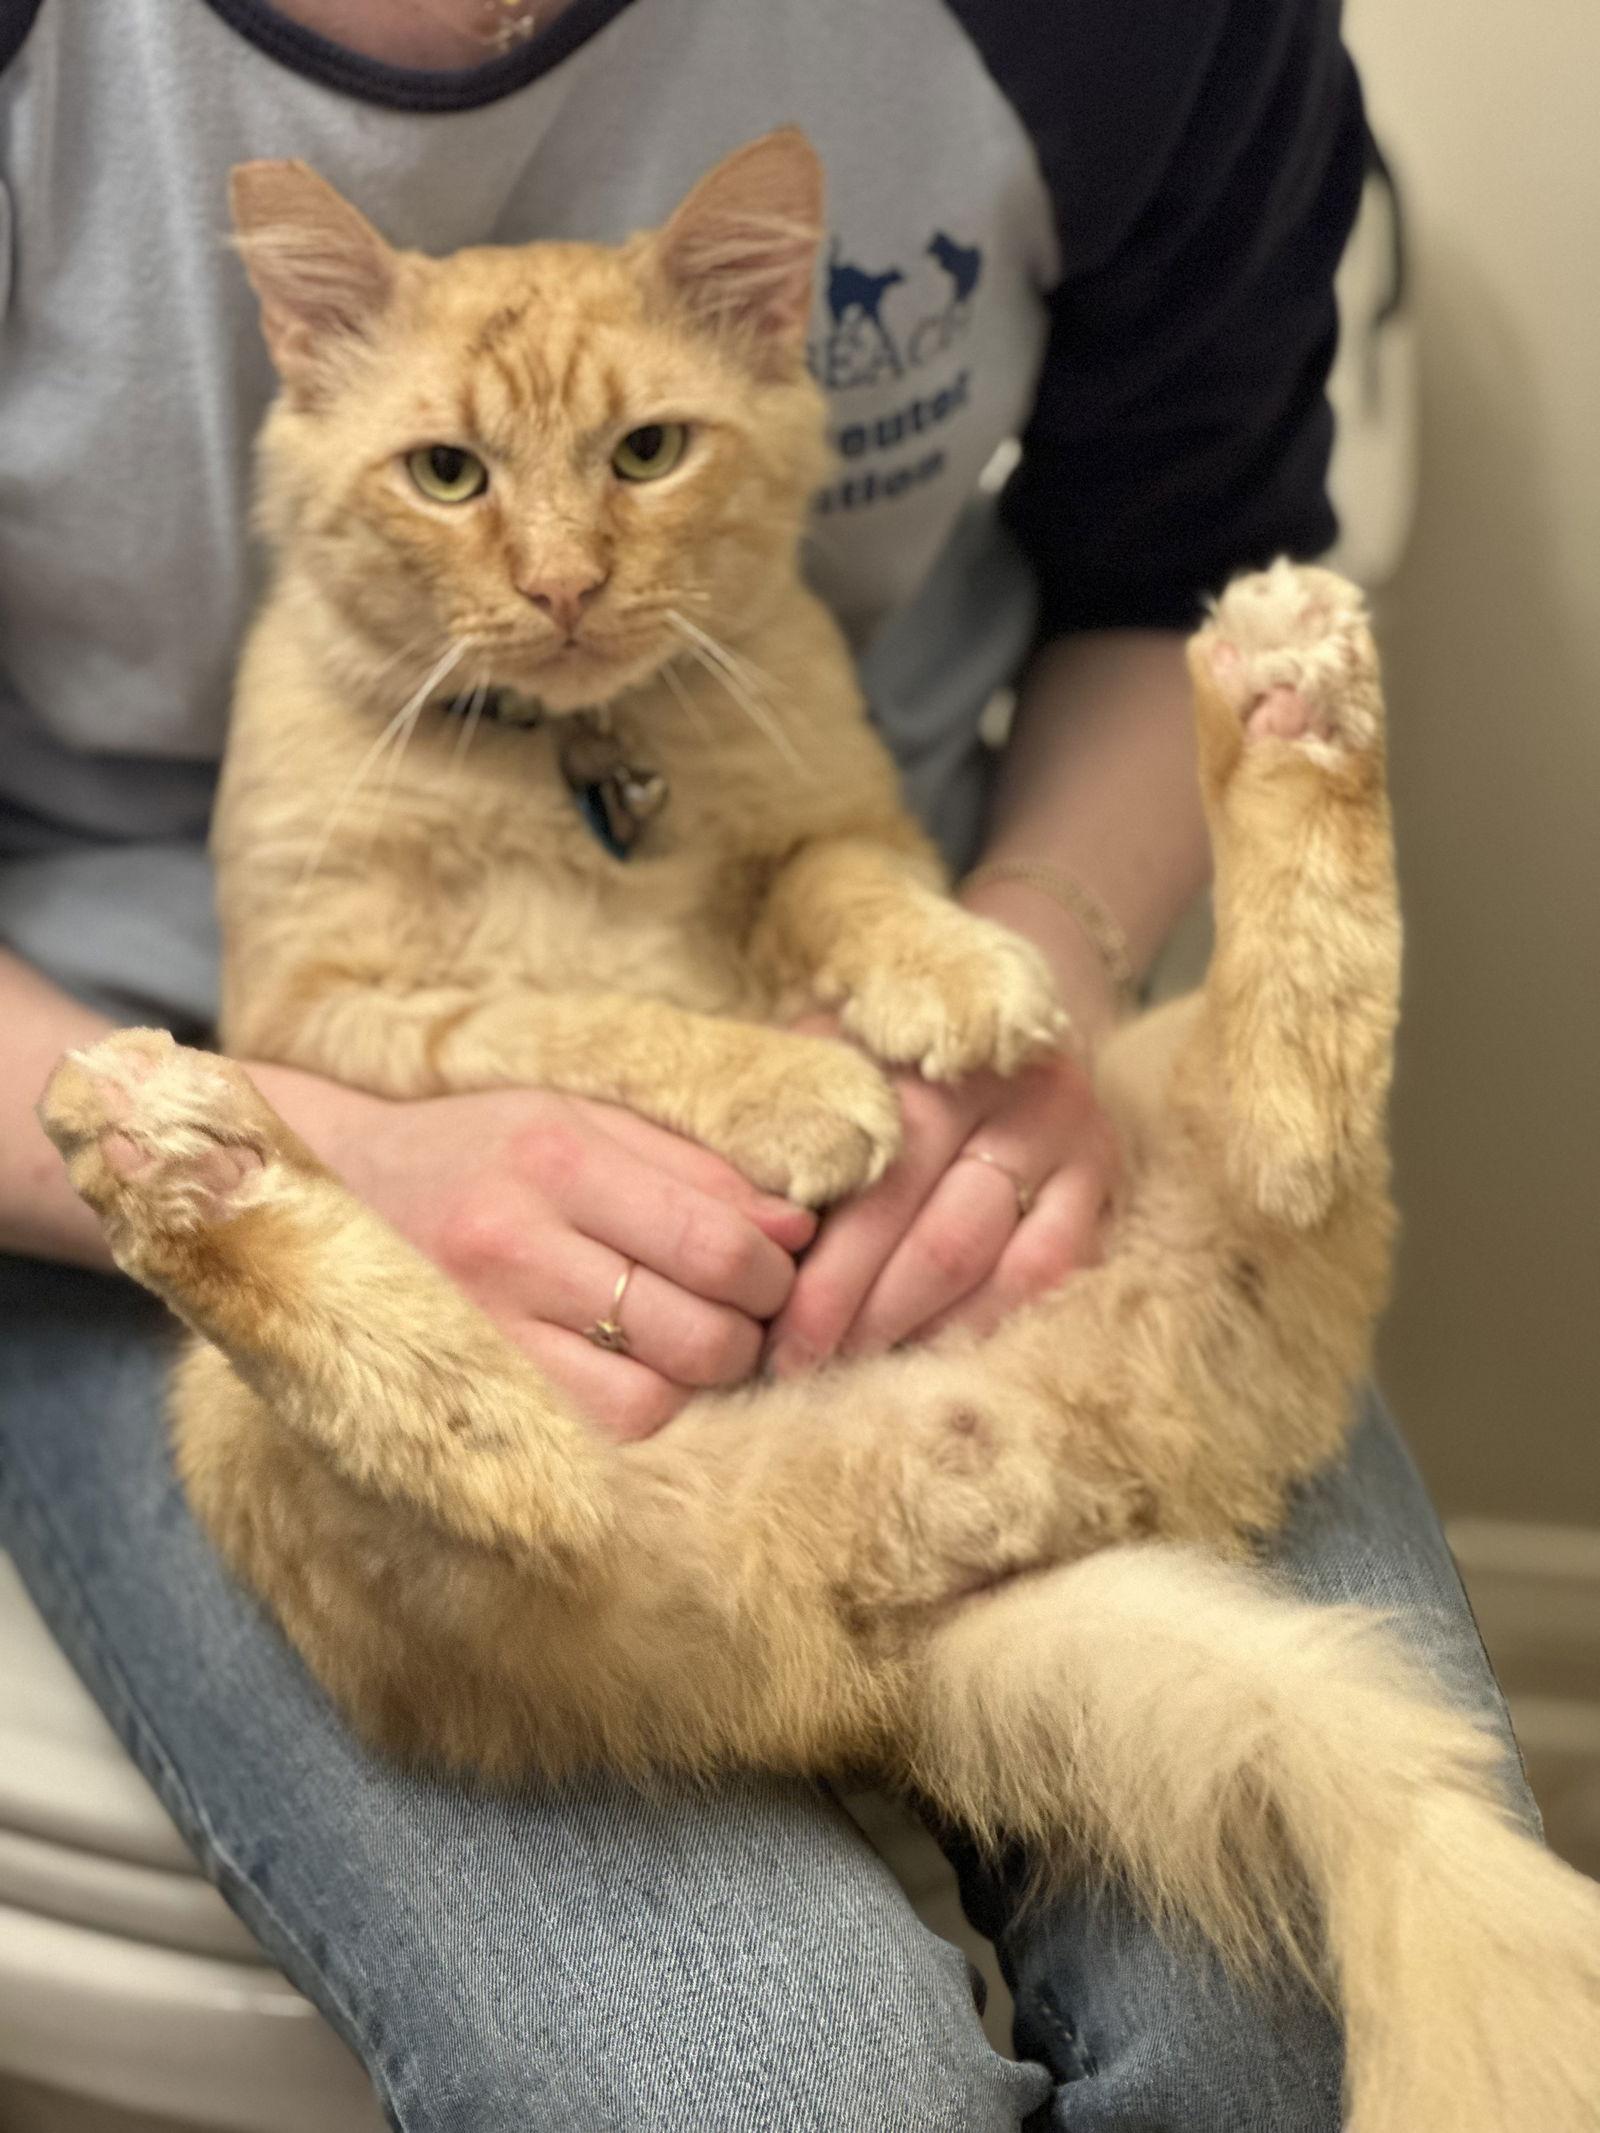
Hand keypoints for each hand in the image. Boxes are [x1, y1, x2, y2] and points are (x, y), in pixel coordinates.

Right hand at [253, 1068, 813, 1441]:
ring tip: (696, 1347)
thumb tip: (799, 1227)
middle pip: (700, 1325)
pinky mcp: (468, 1387)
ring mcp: (484, 1326)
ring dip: (702, 1383)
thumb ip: (693, 1164)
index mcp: (555, 1155)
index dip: (778, 1271)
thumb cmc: (481, 1148)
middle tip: (751, 1317)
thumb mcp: (583, 1118)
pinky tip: (639, 1378)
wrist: (331, 1187)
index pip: (718, 1239)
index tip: (783, 1269)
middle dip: (754, 1332)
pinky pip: (596, 1434)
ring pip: (655, 1398)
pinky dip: (642, 1415)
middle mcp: (514, 1241)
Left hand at [764, 1037, 1117, 1374]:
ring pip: (998, 1264)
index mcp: (932, 1060)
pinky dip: (993, 1320)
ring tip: (861, 1377)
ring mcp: (1071, 1133)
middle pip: (939, 1239)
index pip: (878, 1189)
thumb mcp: (824, 1064)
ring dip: (926, 1333)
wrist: (993, 1018)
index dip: (826, 1277)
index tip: (775, 1341)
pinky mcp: (1106, 1174)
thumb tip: (743, 1238)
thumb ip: (785, 1133)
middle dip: (865, 1319)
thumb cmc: (877, 1057)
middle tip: (808, 1375)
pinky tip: (939, 1354)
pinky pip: (1053, 1271)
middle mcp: (1012, 1091)